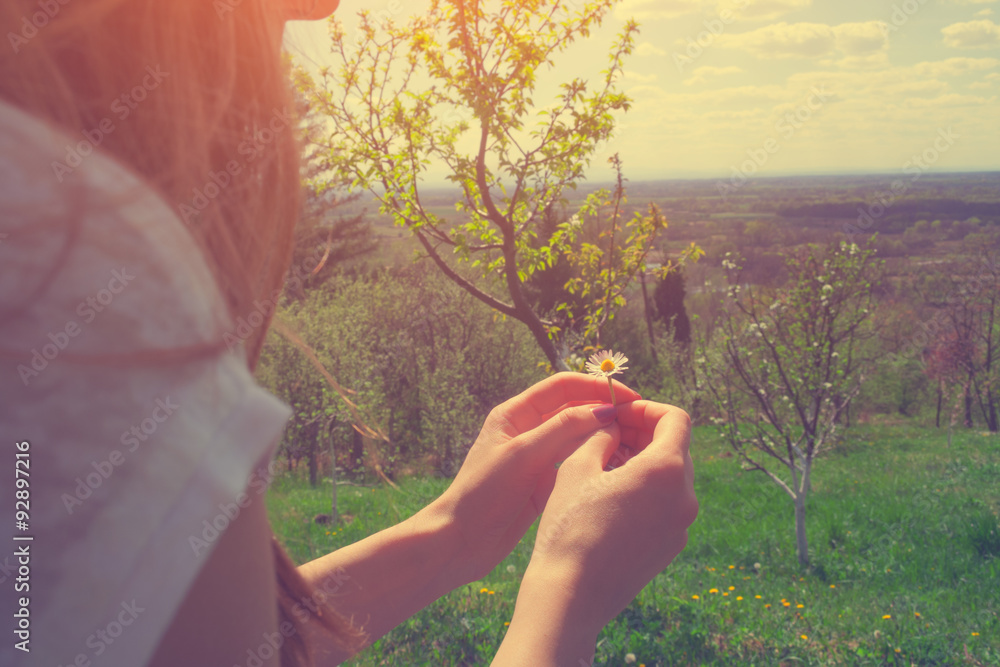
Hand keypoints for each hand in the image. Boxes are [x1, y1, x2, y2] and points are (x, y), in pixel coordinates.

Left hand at [429, 372, 640, 585]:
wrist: (460, 541)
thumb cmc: (483, 493)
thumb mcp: (524, 455)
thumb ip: (562, 429)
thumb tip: (603, 410)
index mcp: (515, 414)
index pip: (563, 386)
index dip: (596, 387)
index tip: (628, 397)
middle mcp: (526, 430)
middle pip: (573, 408)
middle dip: (604, 410)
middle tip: (639, 419)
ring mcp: (536, 457)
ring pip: (577, 437)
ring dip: (602, 435)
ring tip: (635, 442)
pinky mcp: (543, 482)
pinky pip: (574, 463)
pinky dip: (594, 460)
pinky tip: (616, 466)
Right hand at [495, 400, 696, 662]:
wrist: (571, 595)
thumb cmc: (569, 526)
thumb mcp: (578, 466)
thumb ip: (602, 435)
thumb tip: (613, 425)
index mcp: (666, 470)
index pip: (676, 419)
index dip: (647, 408)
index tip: (620, 412)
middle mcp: (684, 498)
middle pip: (676, 447)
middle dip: (644, 433)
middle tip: (609, 432)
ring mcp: (680, 526)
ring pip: (671, 478)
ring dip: (644, 462)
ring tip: (604, 462)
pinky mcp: (670, 547)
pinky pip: (665, 505)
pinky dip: (646, 490)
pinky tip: (610, 495)